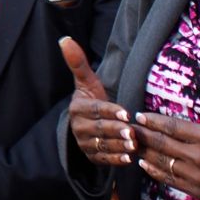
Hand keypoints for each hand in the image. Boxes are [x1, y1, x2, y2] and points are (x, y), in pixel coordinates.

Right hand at [61, 36, 134, 166]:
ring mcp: (84, 144)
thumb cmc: (92, 98)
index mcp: (77, 108)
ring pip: (102, 146)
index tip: (126, 113)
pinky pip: (104, 160)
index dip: (110, 112)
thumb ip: (78, 62)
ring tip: (134, 145)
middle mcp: (78, 127)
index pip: (95, 110)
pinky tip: (129, 159)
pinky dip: (116, 160)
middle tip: (133, 132)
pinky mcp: (92, 158)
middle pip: (98, 129)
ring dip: (118, 147)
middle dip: (116, 131)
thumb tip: (64, 38)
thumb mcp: (87, 82)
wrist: (86, 123)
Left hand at [132, 67, 199, 199]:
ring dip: (145, 153)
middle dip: (143, 135)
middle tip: (126, 128)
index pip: (172, 126)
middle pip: (162, 143)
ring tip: (131, 144)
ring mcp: (198, 177)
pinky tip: (146, 164)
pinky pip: (170, 180)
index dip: (153, 121)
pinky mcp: (199, 193)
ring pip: (162, 162)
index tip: (139, 116)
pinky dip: (156, 171)